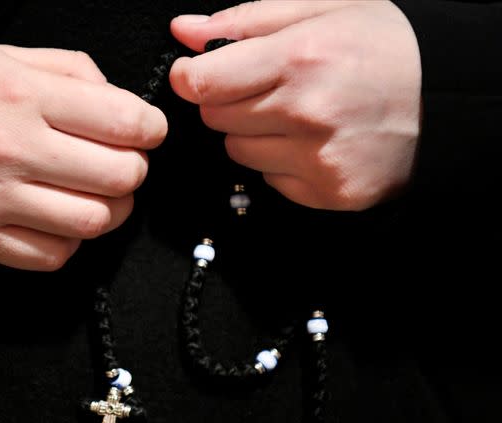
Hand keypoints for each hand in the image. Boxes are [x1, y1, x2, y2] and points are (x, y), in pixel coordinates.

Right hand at [0, 41, 166, 269]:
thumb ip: (62, 68)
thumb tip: (116, 95)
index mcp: (20, 93)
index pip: (123, 121)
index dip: (150, 130)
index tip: (145, 133)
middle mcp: (11, 147)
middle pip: (119, 175)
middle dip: (133, 172)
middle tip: (120, 165)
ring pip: (94, 221)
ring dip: (109, 211)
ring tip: (95, 196)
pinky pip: (52, 255)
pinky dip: (69, 242)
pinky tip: (58, 221)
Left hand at [170, 0, 420, 209]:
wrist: (449, 98)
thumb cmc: (386, 47)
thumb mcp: (322, 9)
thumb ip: (245, 21)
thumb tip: (185, 31)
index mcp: (300, 58)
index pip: (202, 84)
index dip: (191, 77)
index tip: (197, 74)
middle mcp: (306, 112)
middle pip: (216, 118)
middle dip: (229, 101)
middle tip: (270, 87)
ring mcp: (318, 159)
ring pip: (238, 152)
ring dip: (254, 134)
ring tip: (298, 113)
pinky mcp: (328, 192)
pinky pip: (270, 181)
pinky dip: (282, 163)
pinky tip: (314, 142)